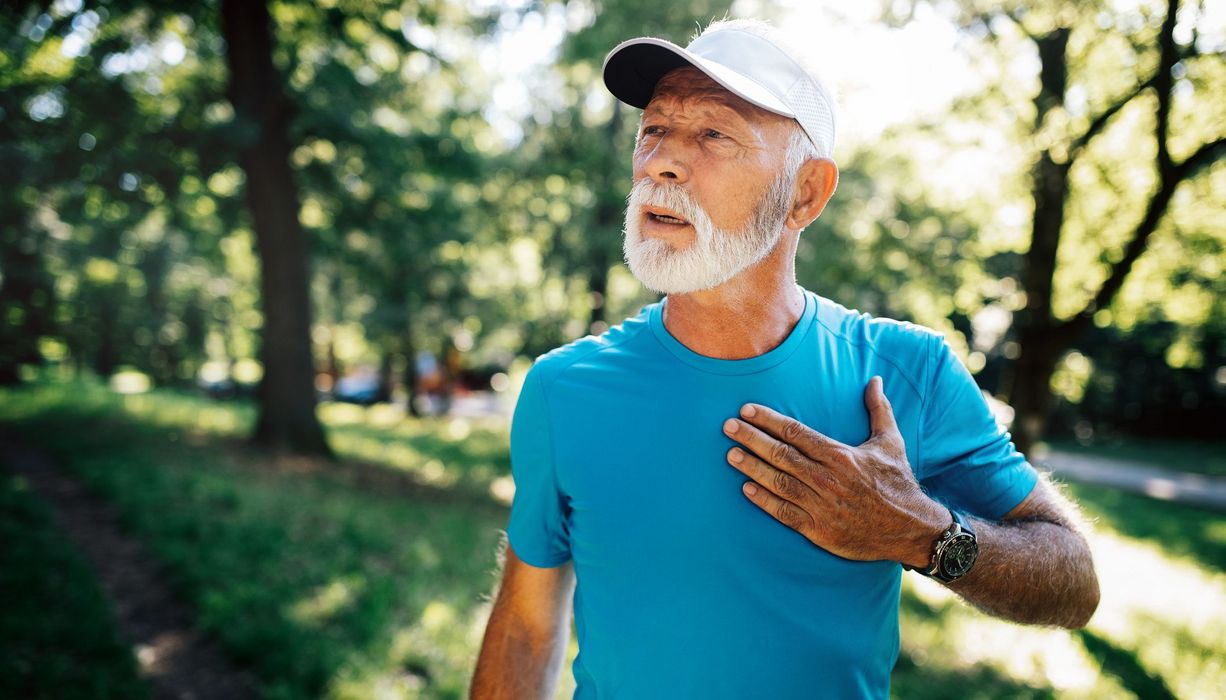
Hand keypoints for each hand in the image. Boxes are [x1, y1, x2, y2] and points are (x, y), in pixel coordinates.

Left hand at [723, 376, 947, 565]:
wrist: (911, 529)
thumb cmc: (897, 483)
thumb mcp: (891, 442)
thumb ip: (878, 410)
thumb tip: (875, 379)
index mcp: (841, 456)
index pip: (796, 432)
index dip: (769, 420)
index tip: (747, 410)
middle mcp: (828, 479)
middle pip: (781, 455)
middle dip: (752, 439)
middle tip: (727, 427)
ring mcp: (822, 506)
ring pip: (778, 483)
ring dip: (752, 468)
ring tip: (730, 455)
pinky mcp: (819, 530)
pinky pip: (785, 513)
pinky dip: (764, 501)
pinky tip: (746, 489)